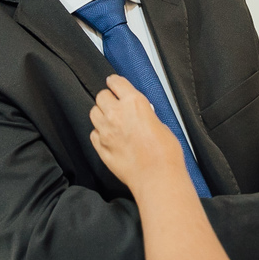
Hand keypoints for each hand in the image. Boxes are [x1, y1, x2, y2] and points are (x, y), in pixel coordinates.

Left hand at [89, 75, 186, 190]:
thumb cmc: (165, 153)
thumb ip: (146, 116)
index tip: (113, 83)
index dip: (114, 82)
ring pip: (93, 113)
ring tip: (110, 119)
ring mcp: (106, 131)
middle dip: (108, 98)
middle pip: (101, 96)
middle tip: (115, 103)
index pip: (116, 83)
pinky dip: (99, 133)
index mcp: (134, 103)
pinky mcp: (101, 148)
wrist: (157, 176)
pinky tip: (108, 136)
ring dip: (101, 113)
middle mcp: (116, 114)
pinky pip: (93, 134)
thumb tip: (141, 116)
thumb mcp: (161, 124)